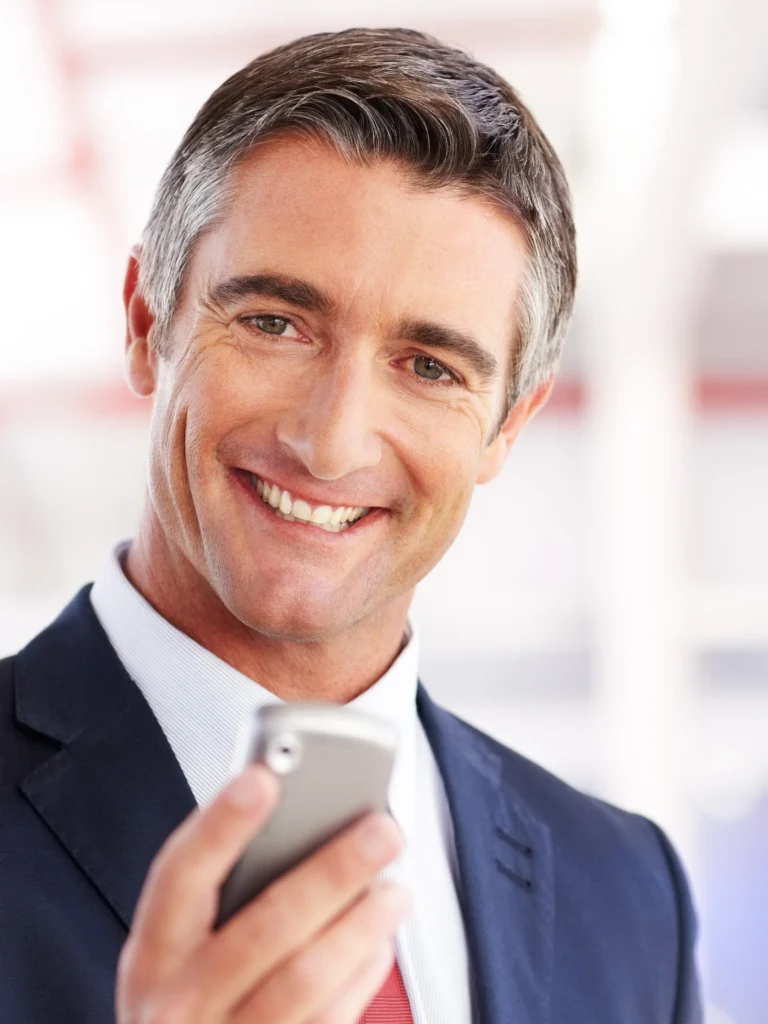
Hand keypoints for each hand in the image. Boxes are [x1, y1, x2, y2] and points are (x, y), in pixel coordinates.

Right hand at [116, 764, 410, 1022]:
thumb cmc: (190, 996)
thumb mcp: (179, 945)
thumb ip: (221, 884)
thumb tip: (290, 805)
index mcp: (153, 953)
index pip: (180, 875)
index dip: (221, 824)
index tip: (264, 778)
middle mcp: (180, 1004)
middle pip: (266, 927)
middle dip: (332, 872)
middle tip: (380, 830)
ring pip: (306, 978)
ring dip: (361, 924)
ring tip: (395, 887)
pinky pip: (330, 1019)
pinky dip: (362, 975)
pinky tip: (378, 942)